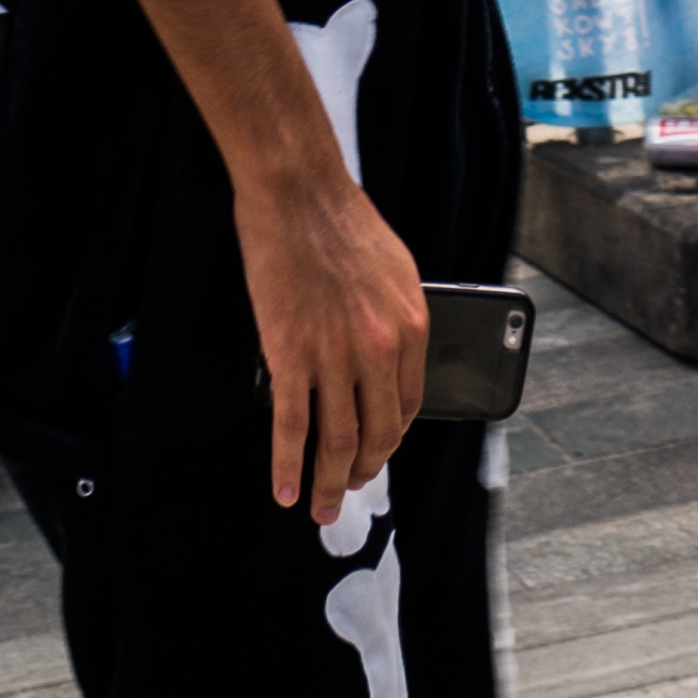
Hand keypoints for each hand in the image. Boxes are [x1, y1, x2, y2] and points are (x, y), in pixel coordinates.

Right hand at [235, 158, 430, 511]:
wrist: (298, 190)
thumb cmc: (342, 219)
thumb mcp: (396, 270)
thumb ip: (398, 319)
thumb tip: (391, 358)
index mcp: (412, 328)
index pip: (408, 407)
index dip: (388, 440)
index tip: (373, 453)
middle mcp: (380, 350)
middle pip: (376, 434)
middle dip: (361, 471)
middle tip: (346, 490)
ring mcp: (334, 356)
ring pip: (336, 441)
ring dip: (328, 484)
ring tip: (320, 507)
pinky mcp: (289, 354)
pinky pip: (291, 425)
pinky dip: (287, 466)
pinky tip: (284, 489)